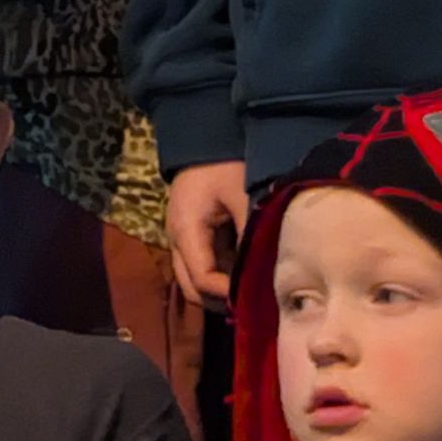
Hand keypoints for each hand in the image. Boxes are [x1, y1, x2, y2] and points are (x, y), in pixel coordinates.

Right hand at [166, 160, 249, 307]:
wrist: (208, 138)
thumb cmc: (226, 164)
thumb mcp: (243, 197)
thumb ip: (250, 236)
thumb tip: (263, 273)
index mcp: (185, 231)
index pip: (202, 279)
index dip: (228, 294)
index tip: (257, 296)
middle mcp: (177, 241)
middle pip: (193, 289)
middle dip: (221, 300)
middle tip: (254, 302)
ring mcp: (182, 240)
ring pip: (196, 281)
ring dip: (221, 289)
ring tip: (252, 289)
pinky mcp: (192, 236)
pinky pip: (204, 266)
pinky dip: (222, 275)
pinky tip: (247, 272)